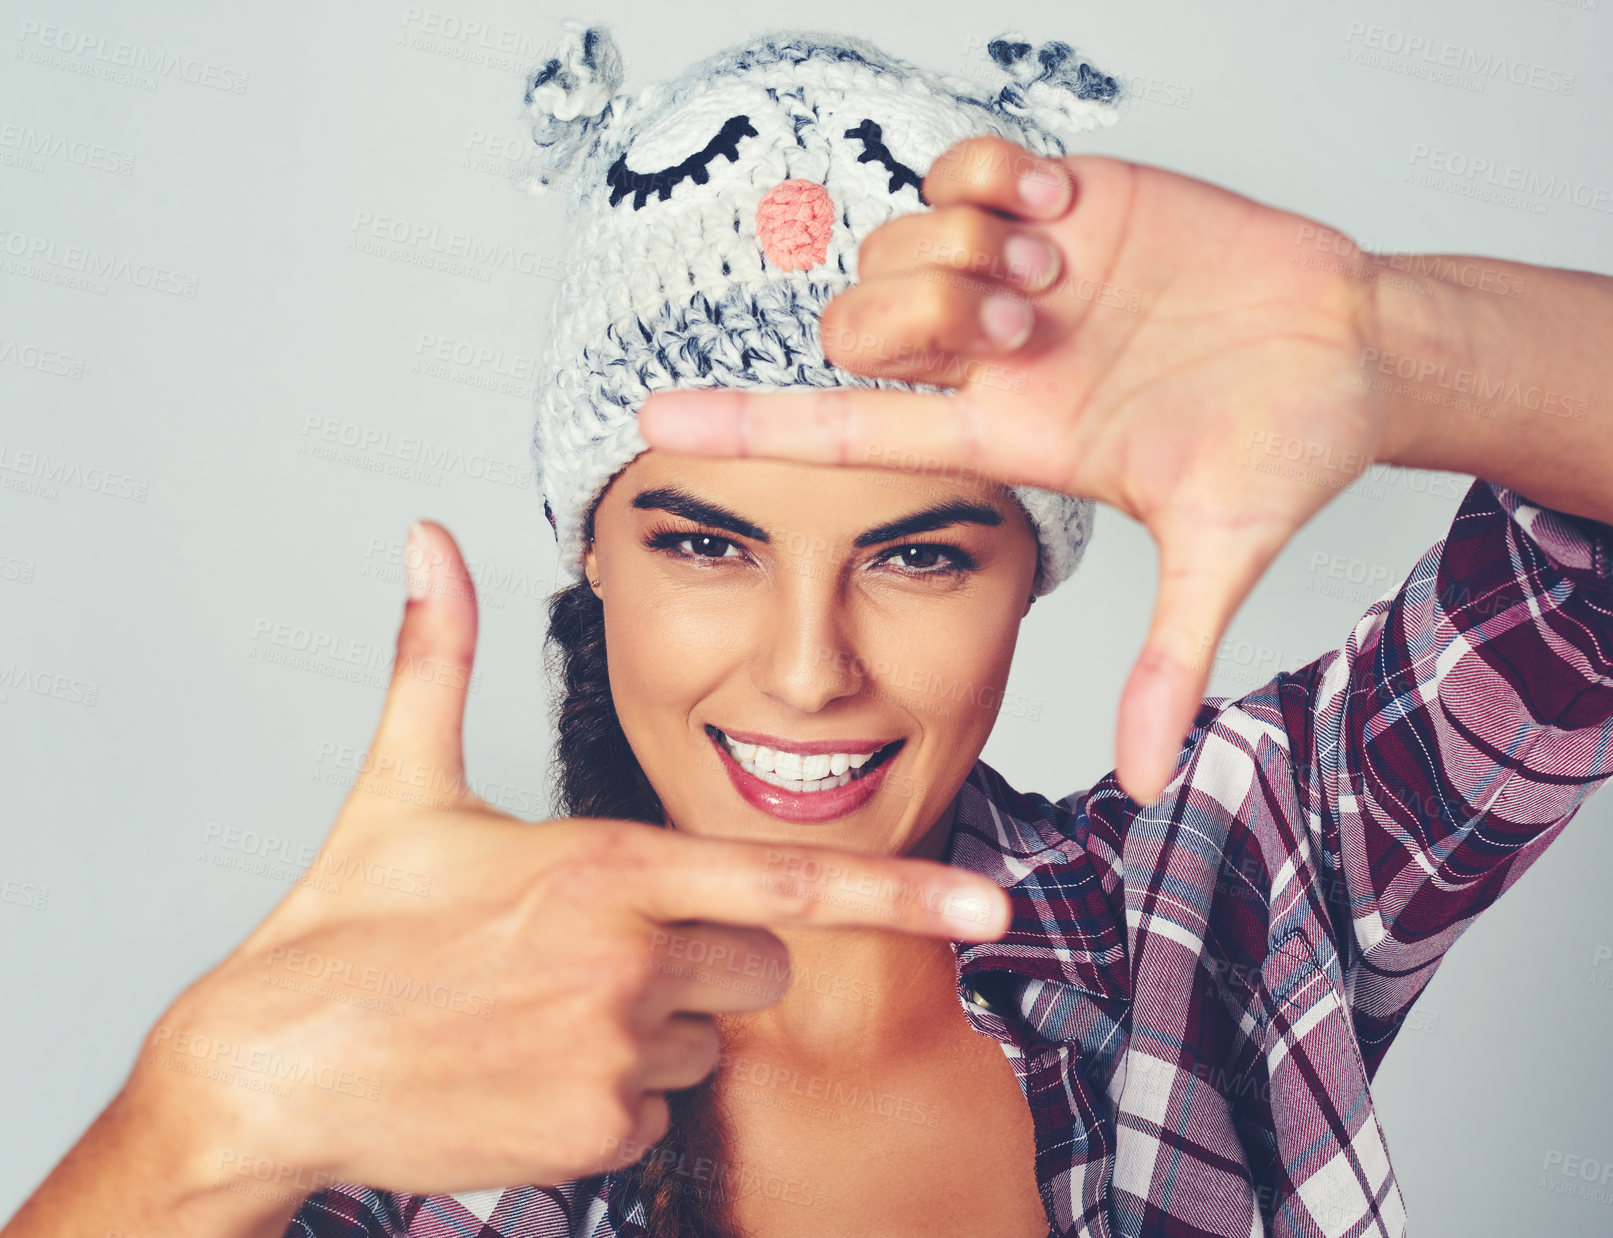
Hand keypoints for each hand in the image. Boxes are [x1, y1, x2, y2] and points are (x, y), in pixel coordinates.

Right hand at [124, 522, 1009, 1198]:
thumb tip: (427, 539)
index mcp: (605, 867)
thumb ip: (438, 655)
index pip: (787, 875)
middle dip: (712, 946)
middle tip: (601, 940)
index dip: (903, 889)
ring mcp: (616, 1059)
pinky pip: (659, 1106)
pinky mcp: (595, 1135)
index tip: (993, 906)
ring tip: (546, 1003)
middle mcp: (629, 964)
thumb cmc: (343, 923)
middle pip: (760, 956)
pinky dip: (615, 1088)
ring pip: (711, 1036)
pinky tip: (529, 1064)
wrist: (271, 1069)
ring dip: (660, 1020)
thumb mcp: (401, 783)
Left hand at [636, 140, 1392, 805]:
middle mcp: (989, 356)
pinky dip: (993, 177)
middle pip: (857, 323)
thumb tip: (1143, 786)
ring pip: (902, 238)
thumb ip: (1168, 662)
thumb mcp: (1221, 552)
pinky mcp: (1062, 198)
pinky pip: (965, 166)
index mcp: (1003, 434)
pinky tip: (1062, 205)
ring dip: (969, 249)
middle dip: (915, 313)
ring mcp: (1019, 273)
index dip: (746, 428)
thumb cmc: (1286, 446)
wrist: (1354, 346)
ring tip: (1063, 269)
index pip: (843, 432)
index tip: (649, 425)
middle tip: (1026, 320)